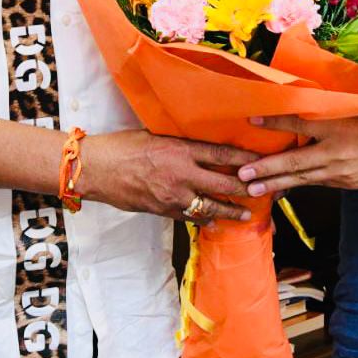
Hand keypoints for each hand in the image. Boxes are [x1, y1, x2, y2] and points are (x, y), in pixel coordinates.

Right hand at [83, 130, 253, 222]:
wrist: (96, 169)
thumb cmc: (122, 146)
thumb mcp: (155, 136)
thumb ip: (179, 144)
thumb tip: (198, 147)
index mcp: (180, 150)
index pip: (221, 155)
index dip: (244, 160)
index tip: (261, 162)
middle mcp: (181, 174)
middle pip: (223, 185)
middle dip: (245, 190)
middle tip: (261, 193)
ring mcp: (172, 195)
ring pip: (210, 207)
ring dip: (230, 211)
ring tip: (244, 215)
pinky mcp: (162, 210)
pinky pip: (189, 217)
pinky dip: (203, 219)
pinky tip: (213, 222)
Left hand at [237, 112, 357, 194]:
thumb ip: (336, 102)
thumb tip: (309, 90)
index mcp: (339, 126)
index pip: (300, 123)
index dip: (275, 122)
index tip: (252, 119)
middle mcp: (336, 152)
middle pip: (294, 161)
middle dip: (266, 168)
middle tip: (242, 173)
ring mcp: (339, 172)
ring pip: (301, 179)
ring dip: (274, 183)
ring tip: (251, 189)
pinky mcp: (343, 184)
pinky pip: (314, 184)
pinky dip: (294, 187)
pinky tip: (277, 190)